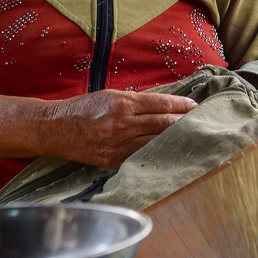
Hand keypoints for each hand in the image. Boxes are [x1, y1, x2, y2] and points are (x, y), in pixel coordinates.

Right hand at [43, 89, 198, 169]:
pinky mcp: (114, 160)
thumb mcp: (109, 96)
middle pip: (163, 123)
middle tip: (201, 121)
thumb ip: (135, 102)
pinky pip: (141, 157)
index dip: (181, 105)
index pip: (160, 104)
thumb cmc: (84, 109)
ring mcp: (119, 144)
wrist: (56, 128)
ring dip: (175, 139)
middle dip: (184, 122)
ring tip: (191, 136)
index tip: (195, 106)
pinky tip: (169, 152)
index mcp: (122, 103)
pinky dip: (157, 153)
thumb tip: (163, 106)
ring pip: (156, 141)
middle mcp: (122, 124)